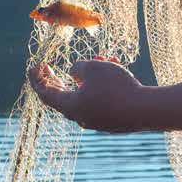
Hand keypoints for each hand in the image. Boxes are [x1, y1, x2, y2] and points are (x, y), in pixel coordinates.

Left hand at [28, 58, 148, 132]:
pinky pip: (100, 101)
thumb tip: (75, 73)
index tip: (34, 66)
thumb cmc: (117, 87)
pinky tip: (114, 71)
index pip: (45, 93)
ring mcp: (97, 122)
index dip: (36, 79)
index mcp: (71, 107)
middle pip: (61, 98)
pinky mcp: (111, 122)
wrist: (147, 110)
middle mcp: (80, 117)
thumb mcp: (93, 68)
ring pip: (85, 96)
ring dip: (87, 78)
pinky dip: (101, 86)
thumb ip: (78, 67)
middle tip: (49, 67)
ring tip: (100, 59)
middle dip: (56, 80)